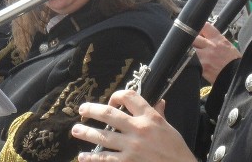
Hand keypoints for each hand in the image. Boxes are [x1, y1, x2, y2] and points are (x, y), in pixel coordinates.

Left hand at [72, 90, 194, 161]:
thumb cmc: (176, 149)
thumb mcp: (169, 128)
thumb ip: (159, 115)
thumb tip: (159, 102)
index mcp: (150, 117)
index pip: (129, 97)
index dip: (117, 96)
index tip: (111, 101)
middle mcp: (138, 129)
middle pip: (109, 114)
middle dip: (92, 110)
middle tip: (82, 110)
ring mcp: (132, 147)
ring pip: (103, 136)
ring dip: (86, 133)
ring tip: (75, 131)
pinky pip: (105, 158)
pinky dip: (92, 158)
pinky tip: (83, 157)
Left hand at [192, 22, 240, 83]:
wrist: (237, 76)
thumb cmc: (234, 62)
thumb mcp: (228, 46)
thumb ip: (216, 39)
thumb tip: (205, 36)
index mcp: (218, 39)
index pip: (204, 26)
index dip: (198, 27)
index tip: (196, 29)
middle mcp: (210, 46)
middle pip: (193, 35)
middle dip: (190, 37)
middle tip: (191, 41)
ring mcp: (204, 56)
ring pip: (189, 48)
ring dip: (188, 49)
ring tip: (190, 53)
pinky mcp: (200, 67)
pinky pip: (190, 61)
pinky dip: (189, 61)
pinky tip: (192, 62)